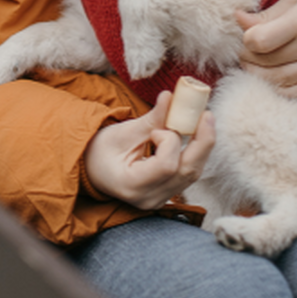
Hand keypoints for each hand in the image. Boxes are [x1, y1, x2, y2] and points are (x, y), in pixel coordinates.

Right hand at [84, 93, 214, 209]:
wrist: (91, 170)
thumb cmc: (101, 150)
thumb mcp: (123, 132)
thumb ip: (151, 118)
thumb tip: (171, 96)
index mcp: (132, 186)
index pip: (166, 166)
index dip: (170, 141)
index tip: (157, 129)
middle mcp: (149, 199)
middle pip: (188, 172)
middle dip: (202, 141)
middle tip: (205, 114)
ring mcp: (159, 200)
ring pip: (192, 173)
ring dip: (201, 145)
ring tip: (203, 120)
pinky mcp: (166, 195)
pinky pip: (187, 174)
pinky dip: (193, 153)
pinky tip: (195, 136)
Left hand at [237, 0, 296, 98]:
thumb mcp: (294, 0)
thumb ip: (265, 16)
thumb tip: (237, 18)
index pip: (259, 42)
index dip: (246, 42)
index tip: (247, 37)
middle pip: (268, 63)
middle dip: (249, 59)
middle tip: (245, 53)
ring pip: (281, 82)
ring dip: (261, 76)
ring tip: (256, 65)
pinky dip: (283, 89)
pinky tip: (275, 78)